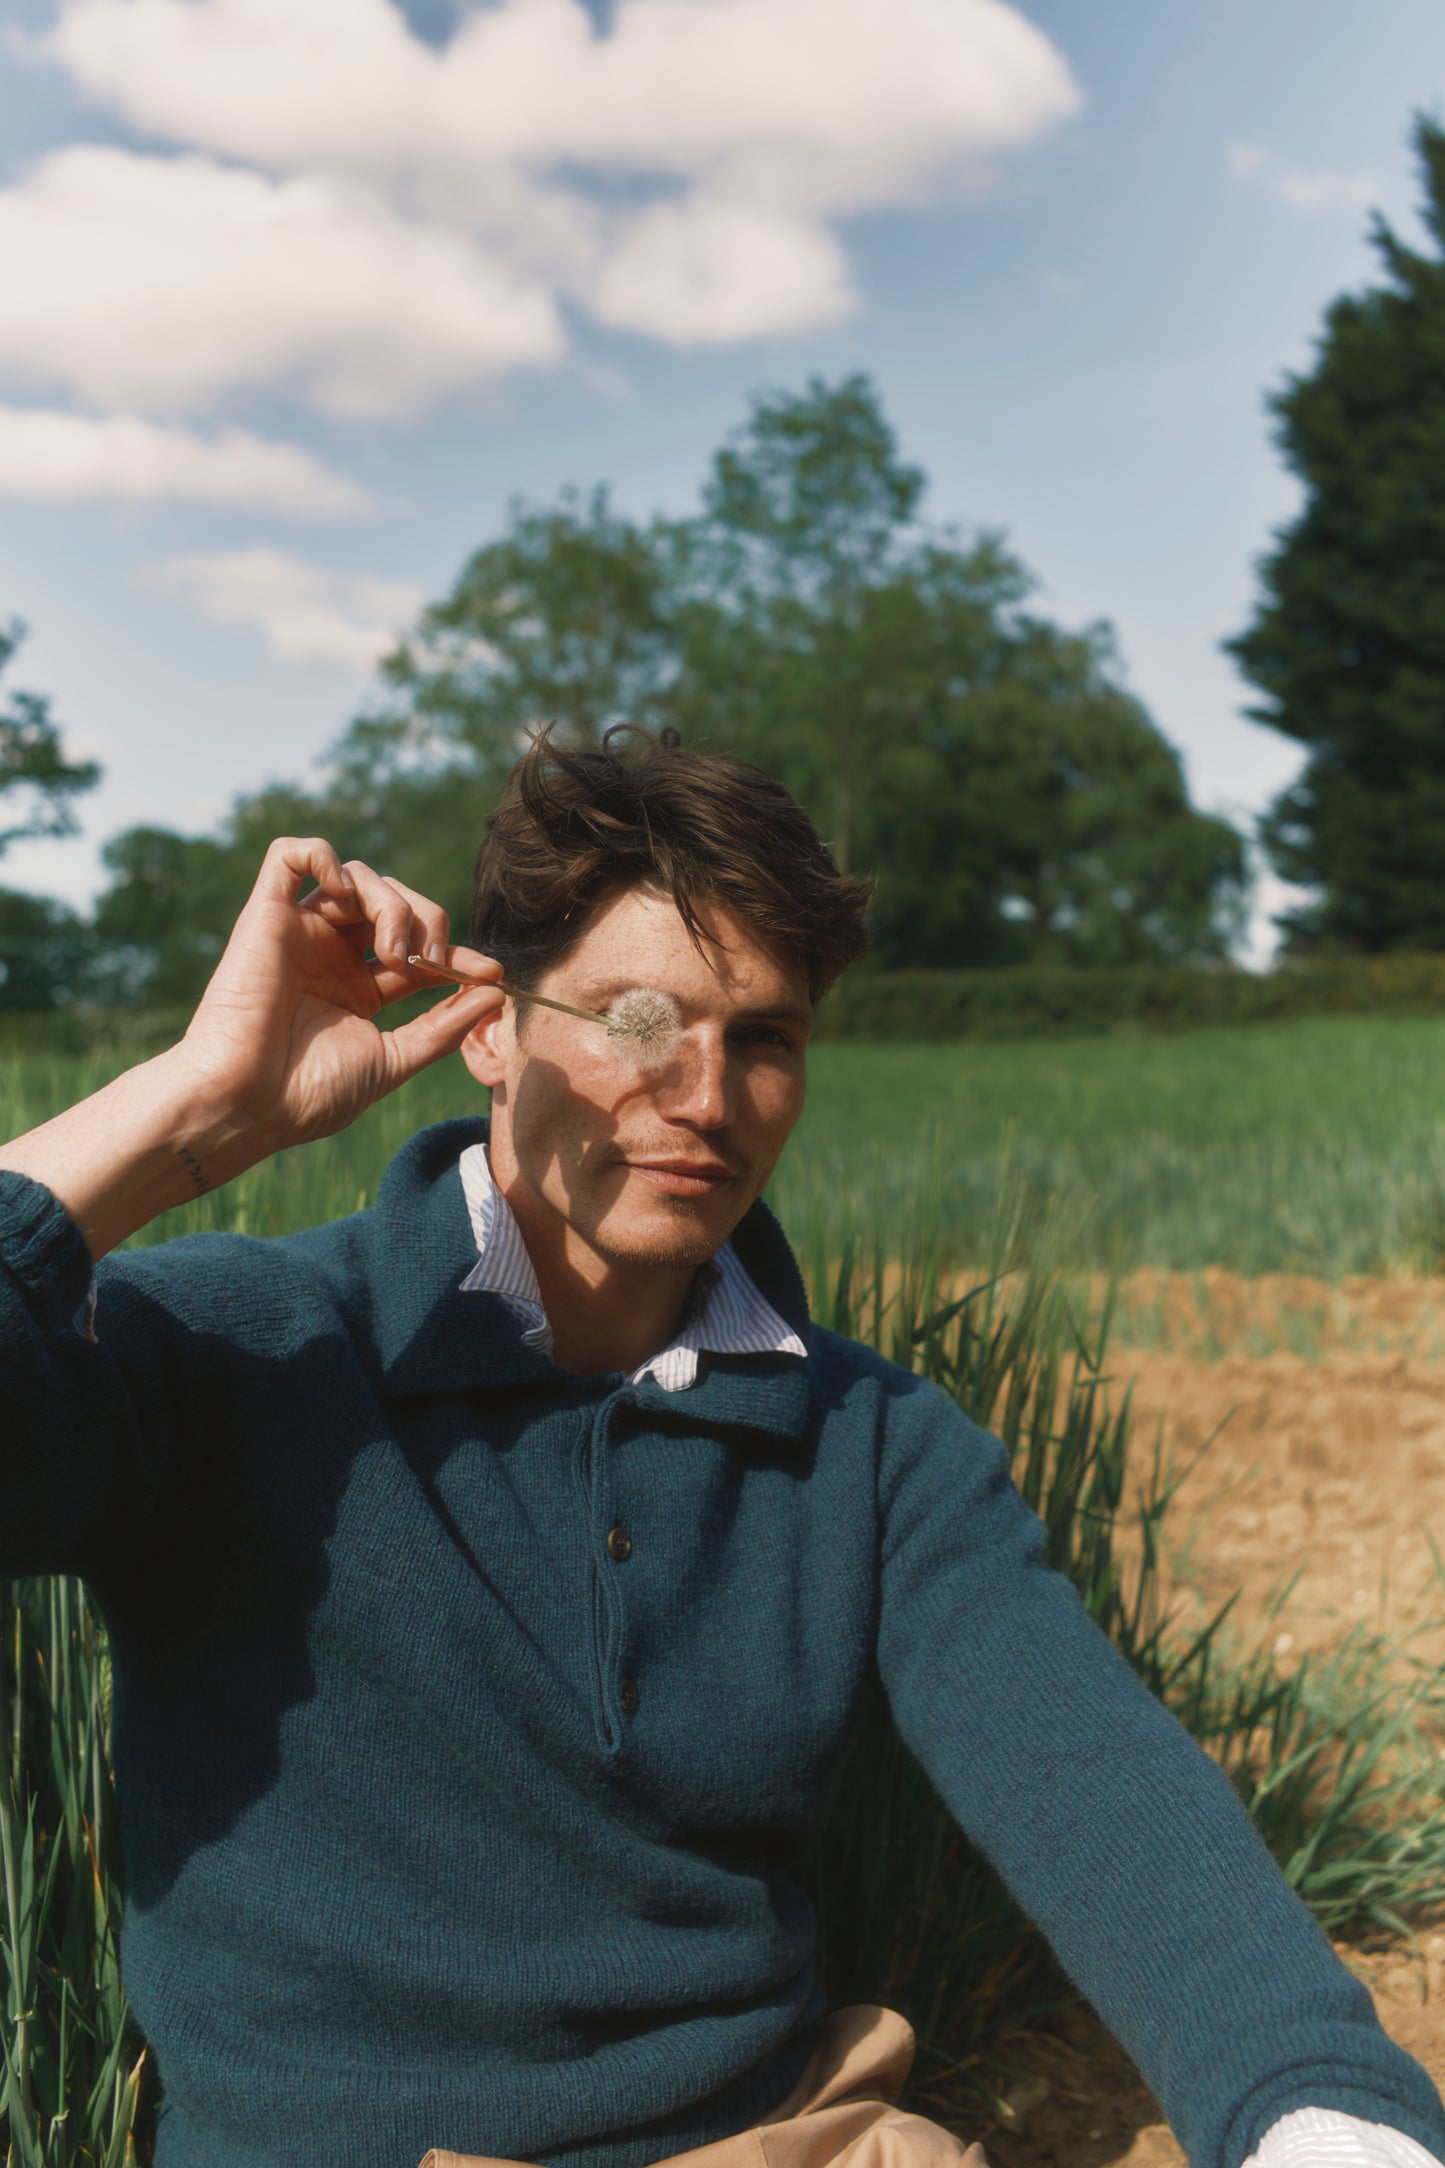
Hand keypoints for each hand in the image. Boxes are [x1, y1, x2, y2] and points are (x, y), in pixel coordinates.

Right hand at [172, 838, 503, 1149]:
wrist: (246, 1105)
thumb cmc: (308, 1096)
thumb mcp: (392, 1060)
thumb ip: (441, 1028)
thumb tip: (495, 995)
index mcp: (356, 988)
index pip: (420, 951)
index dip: (458, 955)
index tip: (490, 974)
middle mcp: (329, 955)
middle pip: (395, 902)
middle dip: (429, 922)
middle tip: (431, 961)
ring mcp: (299, 933)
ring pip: (358, 876)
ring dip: (393, 903)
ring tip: (396, 954)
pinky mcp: (264, 916)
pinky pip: (289, 855)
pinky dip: (325, 856)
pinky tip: (347, 896)